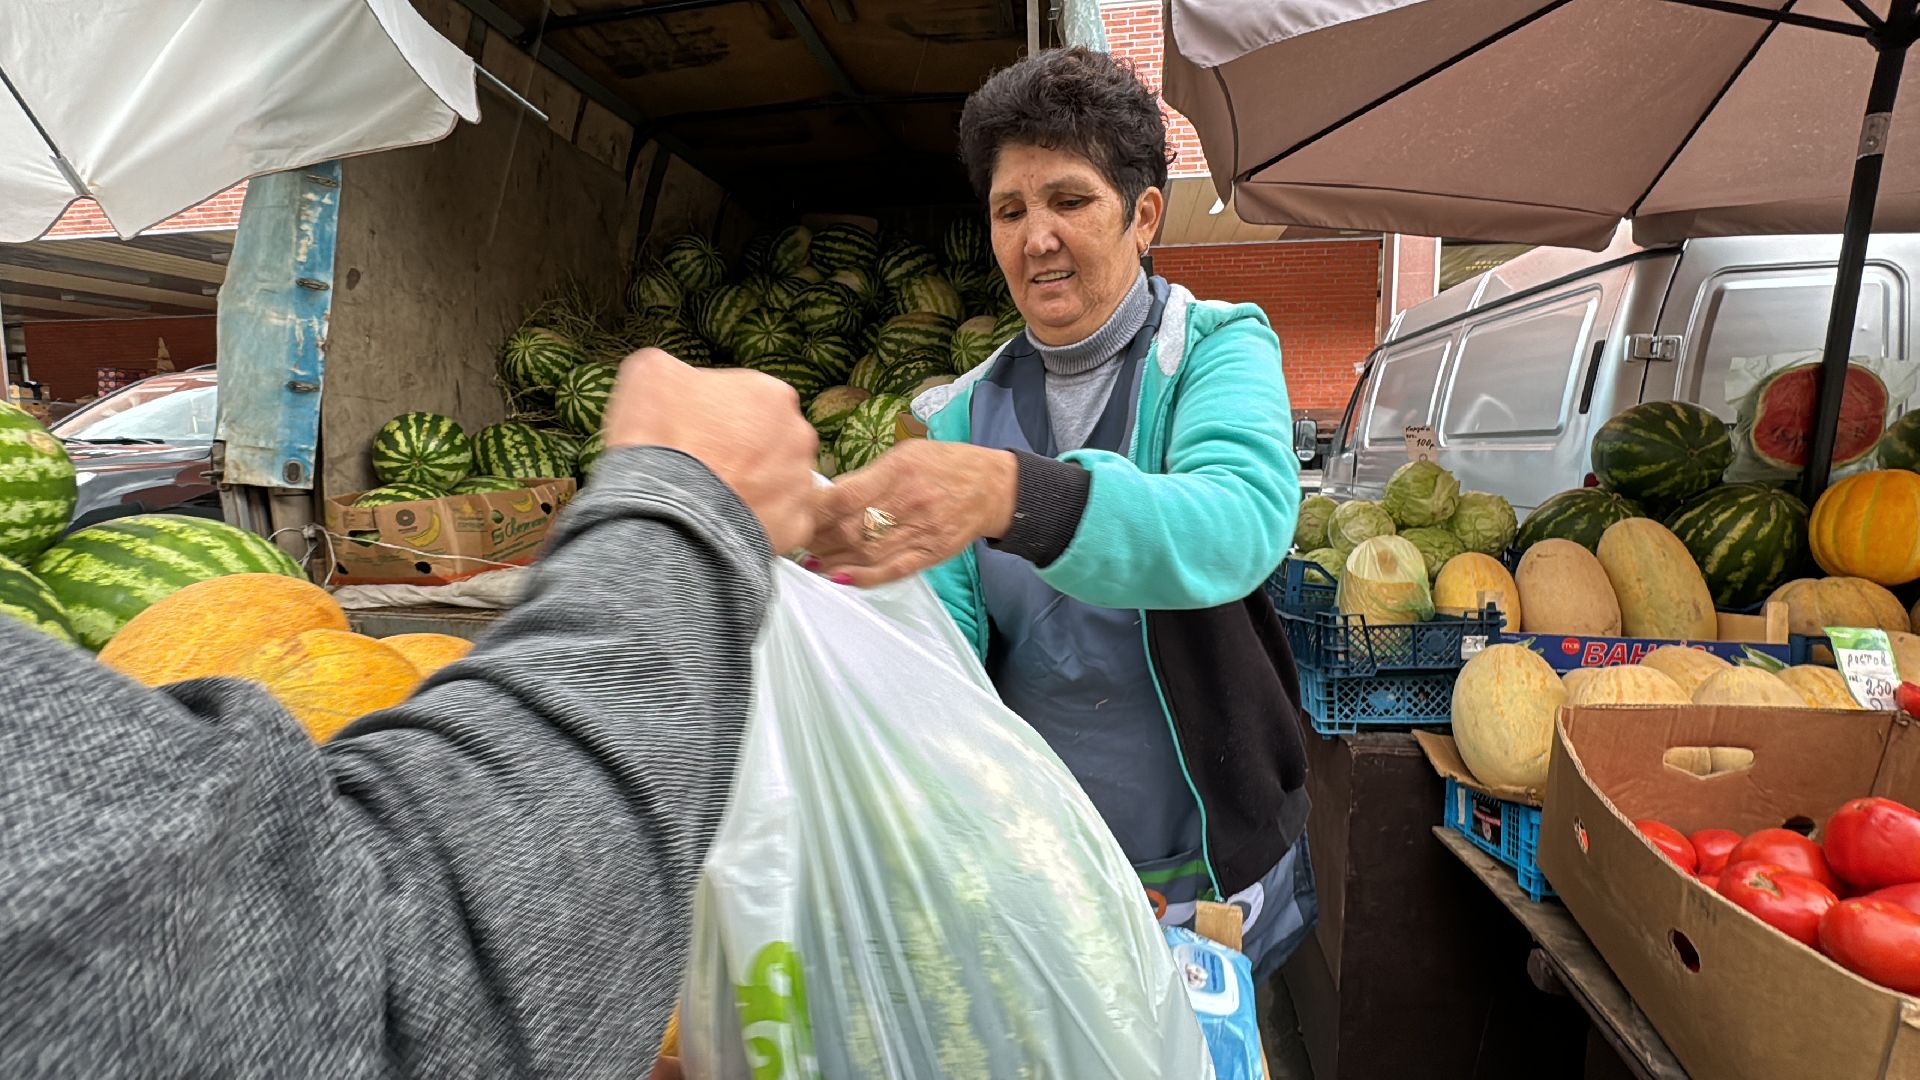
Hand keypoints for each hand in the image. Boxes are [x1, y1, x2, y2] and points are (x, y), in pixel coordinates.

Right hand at [603, 349, 817, 552]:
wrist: (666, 513)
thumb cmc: (660, 439)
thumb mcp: (650, 375)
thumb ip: (675, 370)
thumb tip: (675, 379)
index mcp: (771, 394)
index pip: (751, 400)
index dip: (721, 417)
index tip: (699, 433)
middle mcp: (798, 436)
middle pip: (772, 441)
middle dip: (745, 452)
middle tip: (707, 467)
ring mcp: (801, 484)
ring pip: (779, 483)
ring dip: (754, 488)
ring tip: (713, 499)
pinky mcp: (797, 526)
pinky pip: (780, 522)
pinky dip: (757, 524)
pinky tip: (726, 524)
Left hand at [809, 438, 1016, 586]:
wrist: (993, 487)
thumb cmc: (945, 465)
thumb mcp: (906, 454)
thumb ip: (868, 476)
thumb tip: (828, 496)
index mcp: (899, 470)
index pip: (846, 495)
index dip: (815, 511)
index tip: (794, 515)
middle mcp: (909, 501)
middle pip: (851, 527)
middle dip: (818, 538)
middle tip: (794, 543)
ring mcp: (921, 531)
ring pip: (867, 552)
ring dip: (832, 560)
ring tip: (809, 562)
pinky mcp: (931, 554)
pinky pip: (893, 570)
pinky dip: (864, 577)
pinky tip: (840, 578)